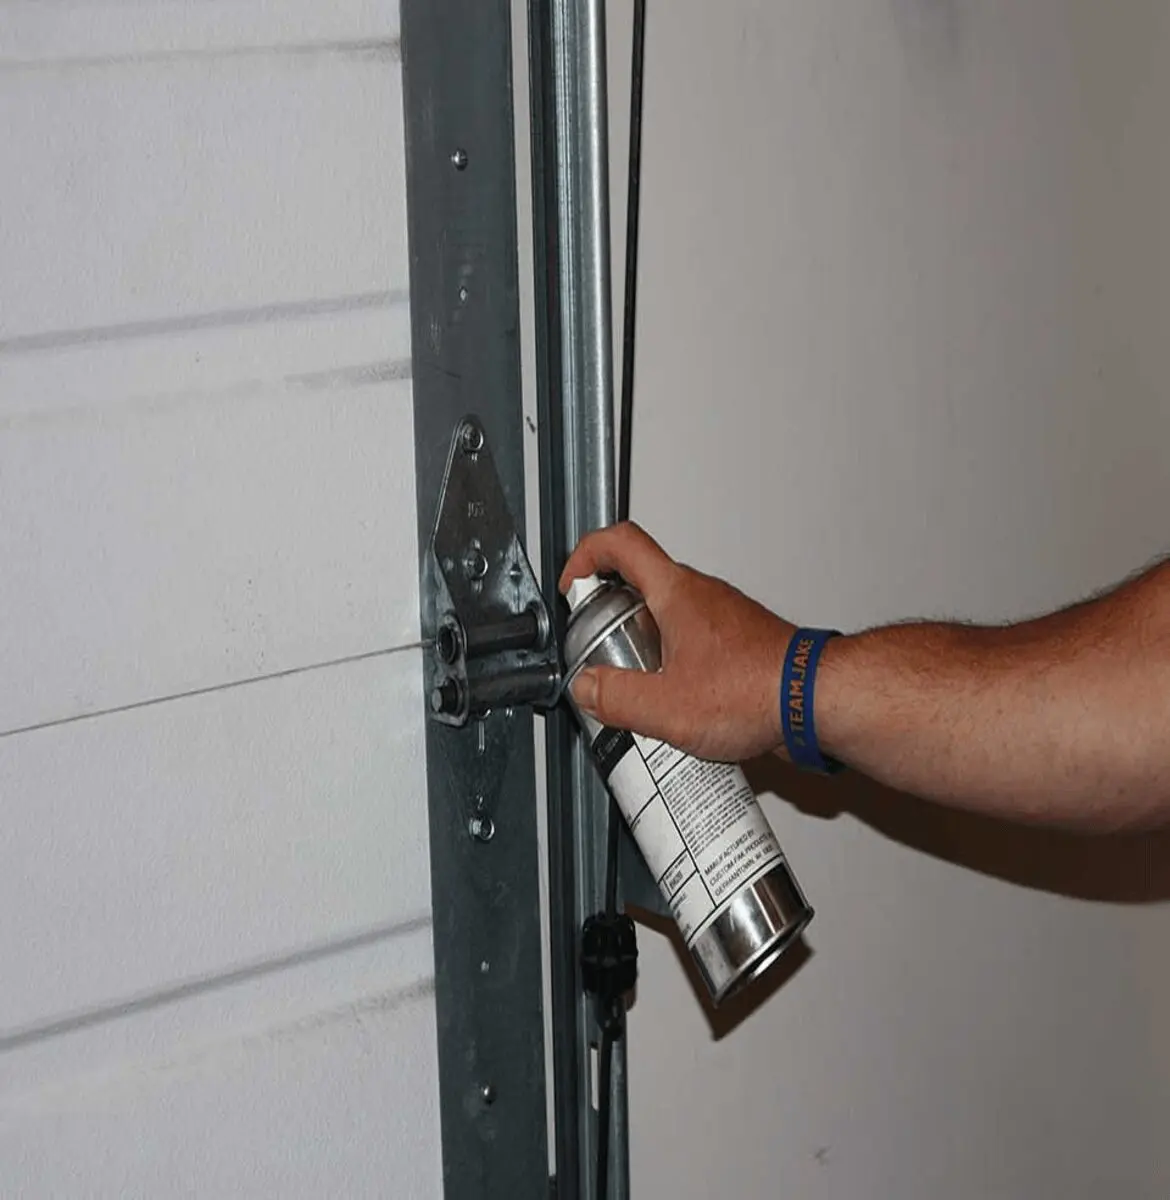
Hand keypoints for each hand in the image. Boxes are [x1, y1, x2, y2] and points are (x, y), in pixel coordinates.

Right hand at [559, 522, 795, 761]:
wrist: (815, 701)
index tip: (573, 585)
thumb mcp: (667, 706)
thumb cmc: (758, 689)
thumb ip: (616, 697)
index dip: (586, 556)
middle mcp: (701, 595)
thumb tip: (587, 688)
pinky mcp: (739, 642)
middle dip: (611, 615)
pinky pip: (695, 639)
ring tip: (641, 686)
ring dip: (645, 641)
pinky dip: (676, 661)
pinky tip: (679, 703)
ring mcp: (723, 616)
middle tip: (602, 649)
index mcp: (676, 593)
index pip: (620, 543)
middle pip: (641, 582)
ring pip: (669, 613)